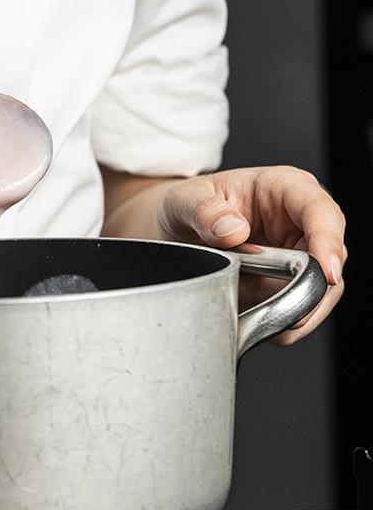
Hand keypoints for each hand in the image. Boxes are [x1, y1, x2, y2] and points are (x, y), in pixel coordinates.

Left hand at [153, 166, 345, 343]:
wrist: (177, 229)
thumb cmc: (188, 205)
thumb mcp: (184, 200)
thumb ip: (203, 211)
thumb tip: (233, 230)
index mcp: (284, 188)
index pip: (321, 211)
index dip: (329, 243)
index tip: (327, 273)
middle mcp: (300, 220)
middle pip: (331, 258)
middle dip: (310, 289)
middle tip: (280, 310)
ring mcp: (300, 252)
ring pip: (321, 290)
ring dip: (293, 309)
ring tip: (254, 312)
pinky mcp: (292, 281)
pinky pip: (302, 308)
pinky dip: (283, 321)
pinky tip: (255, 318)